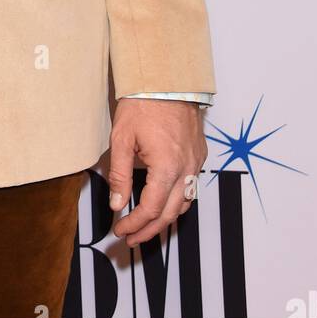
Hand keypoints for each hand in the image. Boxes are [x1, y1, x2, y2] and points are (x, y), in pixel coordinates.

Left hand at [107, 97, 206, 247]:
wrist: (167, 79)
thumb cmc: (143, 104)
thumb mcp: (122, 138)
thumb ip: (120, 174)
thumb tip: (117, 204)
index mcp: (167, 167)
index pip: (151, 208)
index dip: (134, 224)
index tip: (120, 229)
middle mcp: (187, 169)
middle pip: (169, 213)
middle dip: (149, 230)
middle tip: (131, 238)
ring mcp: (196, 163)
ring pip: (184, 204)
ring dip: (164, 219)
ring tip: (145, 227)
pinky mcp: (199, 155)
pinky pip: (191, 188)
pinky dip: (176, 202)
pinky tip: (163, 203)